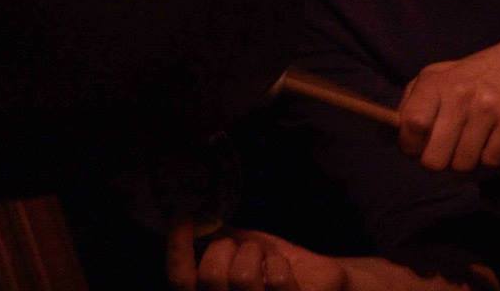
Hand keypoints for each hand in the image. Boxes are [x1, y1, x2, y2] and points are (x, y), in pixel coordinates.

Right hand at [167, 221, 346, 290]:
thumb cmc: (278, 268)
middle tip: (244, 246)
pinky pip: (276, 281)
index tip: (183, 218)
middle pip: (210, 276)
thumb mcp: (245, 252)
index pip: (180, 282)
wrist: (322, 281)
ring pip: (242, 277)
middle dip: (227, 247)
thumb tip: (198, 218)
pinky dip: (280, 262)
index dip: (177, 250)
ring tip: (265, 257)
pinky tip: (284, 268)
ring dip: (256, 253)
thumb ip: (221, 241)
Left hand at [397, 36, 499, 171]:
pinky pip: (492, 160)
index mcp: (436, 82)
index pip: (412, 124)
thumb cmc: (473, 76)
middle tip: (447, 151)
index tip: (418, 148)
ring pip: (464, 164)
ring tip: (472, 142)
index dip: (411, 145)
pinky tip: (492, 139)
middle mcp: (461, 93)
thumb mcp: (437, 76)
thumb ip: (412, 101)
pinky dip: (490, 157)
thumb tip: (394, 133)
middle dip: (439, 162)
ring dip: (466, 161)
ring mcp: (489, 106)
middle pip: (435, 158)